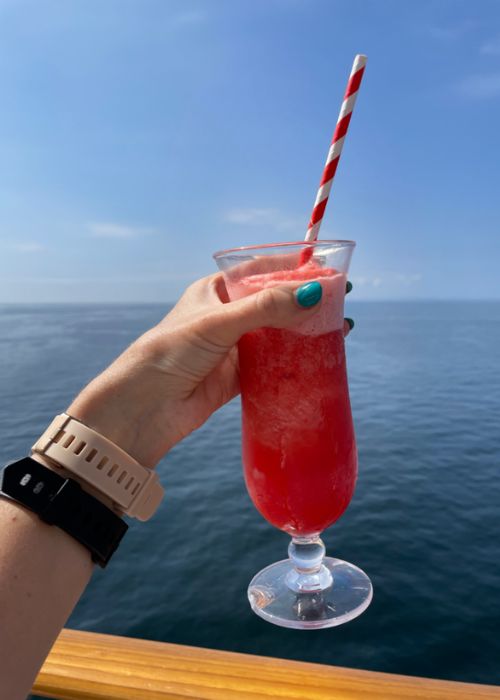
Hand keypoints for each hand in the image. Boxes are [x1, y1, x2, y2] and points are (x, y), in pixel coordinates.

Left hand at [68, 274, 353, 466]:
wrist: (144, 409)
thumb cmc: (170, 352)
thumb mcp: (219, 323)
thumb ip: (266, 308)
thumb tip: (315, 293)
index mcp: (214, 291)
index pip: (260, 271)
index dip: (293, 268)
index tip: (326, 268)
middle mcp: (225, 316)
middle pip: (274, 303)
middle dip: (306, 301)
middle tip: (342, 299)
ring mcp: (233, 348)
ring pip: (277, 335)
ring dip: (305, 332)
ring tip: (340, 328)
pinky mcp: (238, 377)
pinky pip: (274, 365)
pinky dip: (295, 362)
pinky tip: (319, 359)